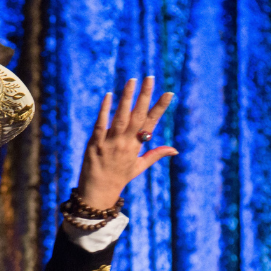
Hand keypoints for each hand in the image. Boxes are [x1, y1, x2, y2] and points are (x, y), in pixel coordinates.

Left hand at [76, 76, 176, 208]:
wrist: (98, 192)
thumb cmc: (119, 178)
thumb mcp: (139, 167)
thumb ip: (156, 155)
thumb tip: (175, 150)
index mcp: (137, 147)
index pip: (151, 123)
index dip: (160, 108)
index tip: (169, 93)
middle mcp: (125, 143)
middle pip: (137, 116)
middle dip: (144, 96)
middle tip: (149, 78)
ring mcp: (110, 143)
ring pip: (120, 117)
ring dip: (126, 98)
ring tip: (132, 80)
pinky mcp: (95, 143)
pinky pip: (101, 124)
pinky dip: (105, 110)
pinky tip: (109, 95)